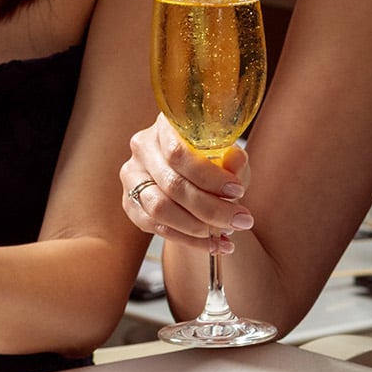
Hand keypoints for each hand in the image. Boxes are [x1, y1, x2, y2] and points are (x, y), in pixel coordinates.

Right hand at [121, 114, 250, 255]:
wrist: (194, 181)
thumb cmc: (214, 164)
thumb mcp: (229, 158)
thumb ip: (233, 160)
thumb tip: (234, 162)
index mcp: (166, 126)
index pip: (179, 153)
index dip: (209, 176)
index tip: (238, 191)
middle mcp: (143, 147)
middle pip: (172, 184)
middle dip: (211, 208)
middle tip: (242, 221)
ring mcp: (132, 176)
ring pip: (160, 209)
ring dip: (197, 228)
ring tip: (227, 235)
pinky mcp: (130, 204)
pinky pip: (156, 227)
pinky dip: (188, 241)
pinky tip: (214, 245)